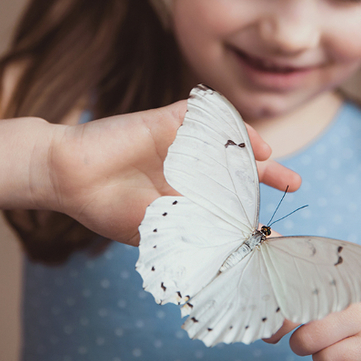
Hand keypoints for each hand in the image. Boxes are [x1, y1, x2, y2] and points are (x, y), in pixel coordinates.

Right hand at [42, 100, 300, 244]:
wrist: (66, 175)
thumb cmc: (106, 207)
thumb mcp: (158, 227)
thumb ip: (196, 229)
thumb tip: (238, 245)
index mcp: (181, 195)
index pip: (225, 199)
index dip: (251, 208)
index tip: (274, 226)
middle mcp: (184, 168)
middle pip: (234, 167)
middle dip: (265, 174)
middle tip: (294, 182)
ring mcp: (177, 142)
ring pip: (224, 140)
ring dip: (250, 149)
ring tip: (271, 159)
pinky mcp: (166, 119)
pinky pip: (206, 115)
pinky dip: (230, 124)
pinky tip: (249, 141)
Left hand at [263, 254, 360, 360]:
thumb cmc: (358, 283)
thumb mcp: (333, 260)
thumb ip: (294, 248)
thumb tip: (258, 231)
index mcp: (334, 258)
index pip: (286, 271)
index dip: (266, 292)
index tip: (260, 304)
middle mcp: (348, 282)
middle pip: (291, 308)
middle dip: (276, 325)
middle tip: (274, 331)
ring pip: (306, 341)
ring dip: (302, 345)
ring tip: (313, 337)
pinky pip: (330, 360)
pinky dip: (324, 359)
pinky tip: (333, 349)